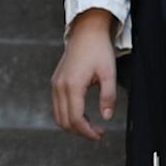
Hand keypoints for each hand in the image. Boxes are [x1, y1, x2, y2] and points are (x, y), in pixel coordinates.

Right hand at [52, 12, 119, 140]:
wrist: (86, 31)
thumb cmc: (99, 49)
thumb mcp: (109, 73)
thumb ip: (108, 96)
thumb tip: (107, 117)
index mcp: (72, 85)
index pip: (76, 118)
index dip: (87, 132)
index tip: (100, 135)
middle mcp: (60, 86)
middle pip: (64, 121)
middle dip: (81, 131)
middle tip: (98, 132)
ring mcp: (55, 84)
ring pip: (58, 116)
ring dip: (73, 125)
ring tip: (91, 125)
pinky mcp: (56, 82)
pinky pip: (58, 106)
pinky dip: (68, 115)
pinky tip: (83, 114)